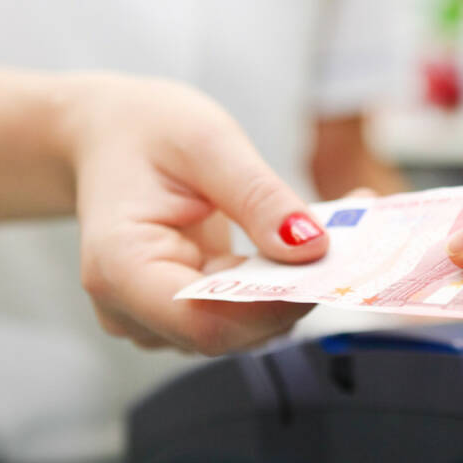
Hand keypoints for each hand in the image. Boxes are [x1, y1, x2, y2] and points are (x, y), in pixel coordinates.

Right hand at [61, 74, 328, 353]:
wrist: (107, 136)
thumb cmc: (143, 130)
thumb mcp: (207, 143)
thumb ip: (258, 198)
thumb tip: (312, 246)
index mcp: (120, 268)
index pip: (207, 321)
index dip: (276, 306)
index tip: (333, 267)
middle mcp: (131, 308)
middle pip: (232, 332)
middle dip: (296, 293)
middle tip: (356, 241)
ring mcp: (155, 317)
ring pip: (244, 327)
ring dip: (294, 287)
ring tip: (338, 231)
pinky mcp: (183, 312)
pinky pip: (243, 312)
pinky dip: (280, 282)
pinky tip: (303, 243)